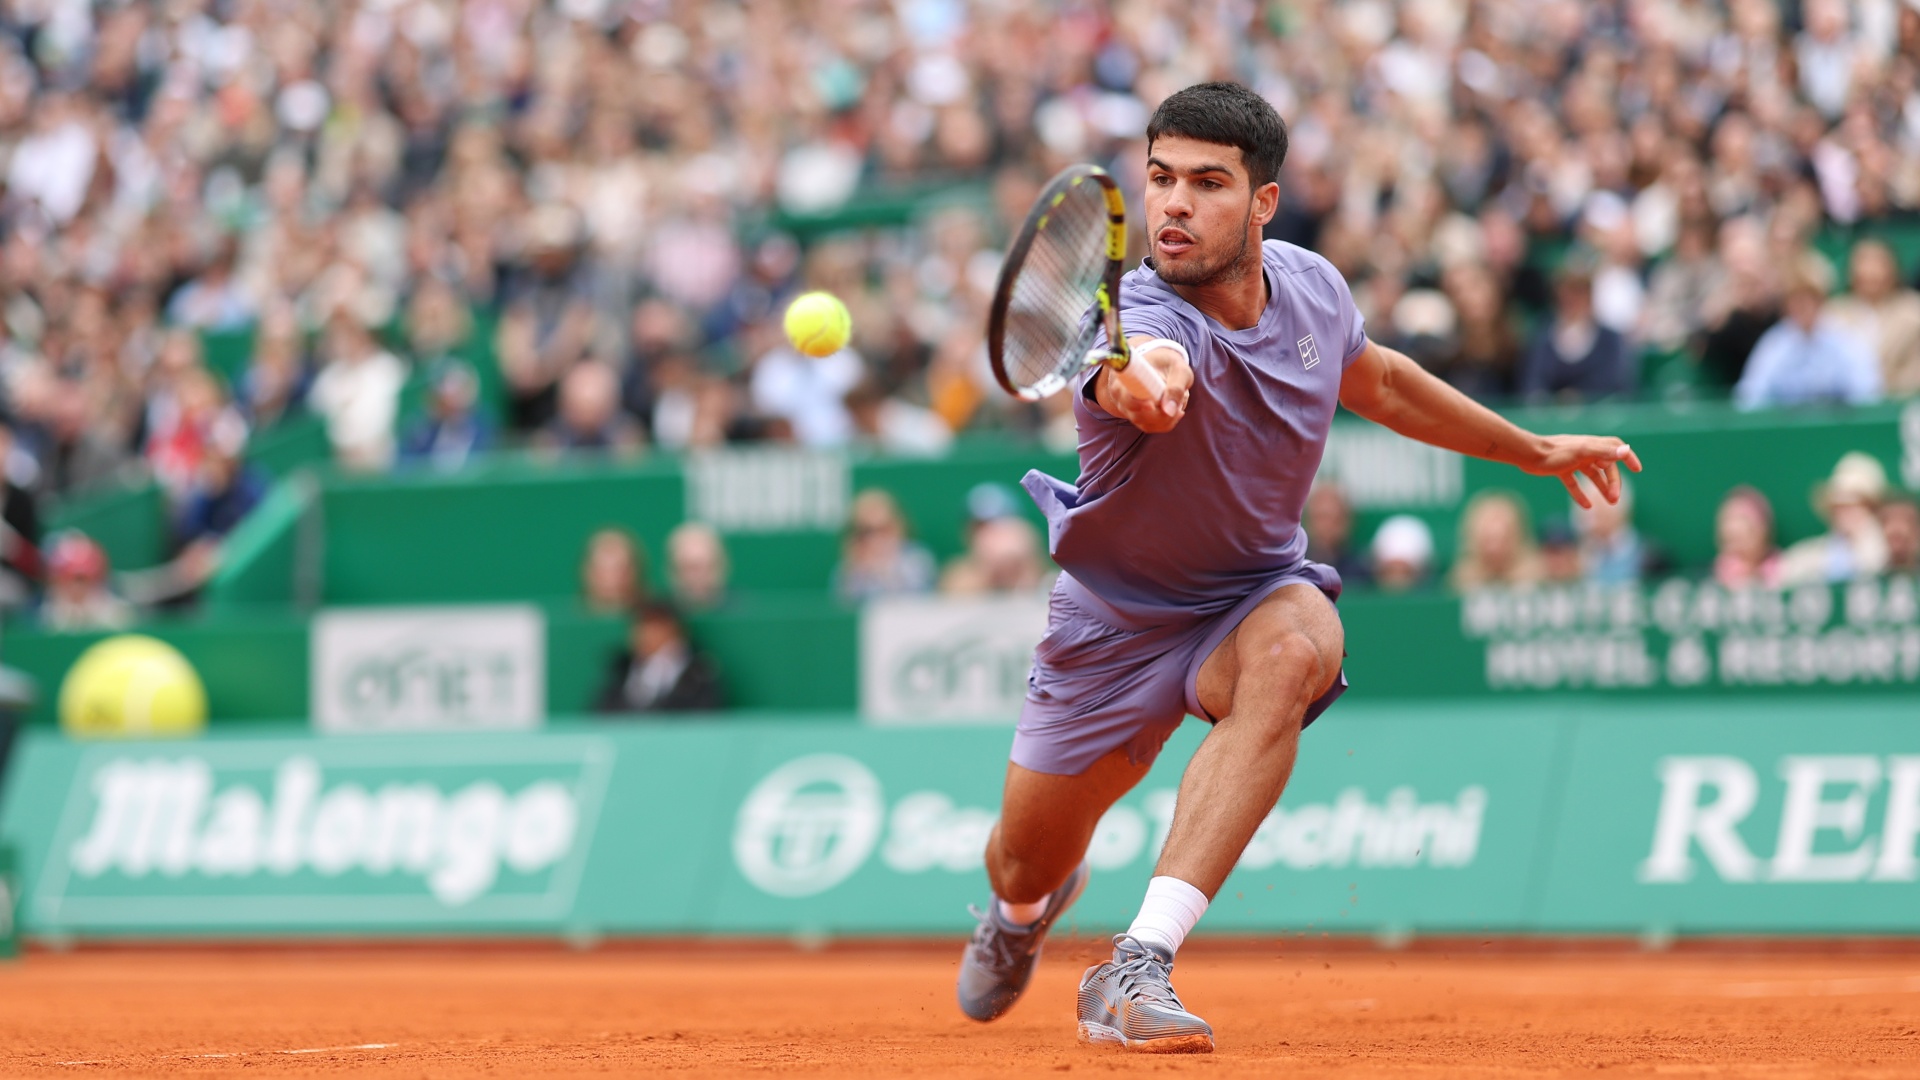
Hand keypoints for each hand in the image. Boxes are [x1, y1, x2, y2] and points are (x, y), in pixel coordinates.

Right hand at [1099, 341, 1192, 433]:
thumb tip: (1169, 411)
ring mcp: (1126, 407)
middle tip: (1179, 403)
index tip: (1152, 406)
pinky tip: (1176, 412)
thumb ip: (1176, 388)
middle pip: (1136, 414)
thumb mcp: (1179, 370)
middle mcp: (1120, 393)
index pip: (1123, 393)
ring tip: (1179, 403)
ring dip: (1166, 419)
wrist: (1161, 366)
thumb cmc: (1169, 365)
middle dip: (1161, 414)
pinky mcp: (1135, 416)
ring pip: (1144, 423)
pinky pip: (1149, 427)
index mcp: (1126, 375)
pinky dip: (1165, 423)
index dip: (1136, 403)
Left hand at [1523, 435, 1642, 509]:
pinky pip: (1574, 483)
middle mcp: (1585, 452)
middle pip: (1605, 467)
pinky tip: (1586, 506)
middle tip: (1615, 499)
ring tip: (1609, 503)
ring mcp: (1573, 461)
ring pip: (1592, 476)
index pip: (1616, 448)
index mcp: (1592, 445)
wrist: (1527, 455)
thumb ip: (1604, 451)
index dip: (1628, 457)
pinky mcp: (1561, 470)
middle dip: (1613, 482)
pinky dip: (1580, 494)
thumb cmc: (1554, 452)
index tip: (1637, 469)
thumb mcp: (1582, 452)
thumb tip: (1626, 450)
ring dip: (1601, 488)